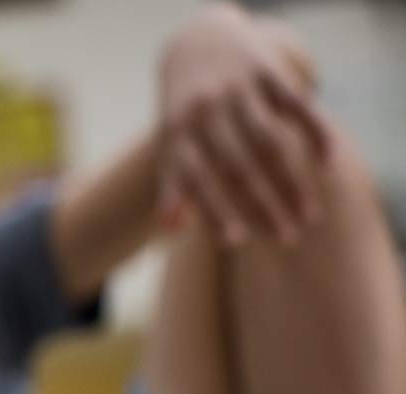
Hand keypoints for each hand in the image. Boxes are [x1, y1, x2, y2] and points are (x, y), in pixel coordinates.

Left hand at [158, 4, 332, 246]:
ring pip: (270, 142)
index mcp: (177, 133)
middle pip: (238, 168)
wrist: (197, 43)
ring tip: (310, 215)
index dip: (215, 211)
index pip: (197, 180)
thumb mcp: (170, 142)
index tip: (237, 244)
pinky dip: (314, 132)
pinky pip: (295, 105)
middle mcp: (206, 111)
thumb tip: (171, 229)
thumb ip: (172, 184)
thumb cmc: (184, 110)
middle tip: (288, 239)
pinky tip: (328, 162)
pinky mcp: (267, 70)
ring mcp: (238, 90)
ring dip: (293, 181)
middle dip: (264, 206)